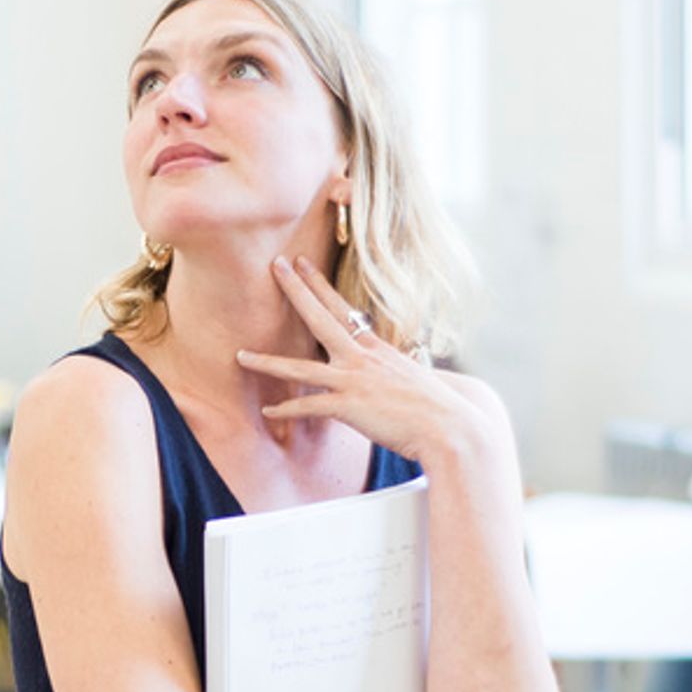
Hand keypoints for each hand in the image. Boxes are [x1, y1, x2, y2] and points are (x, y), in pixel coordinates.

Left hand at [235, 256, 490, 465]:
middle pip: (321, 317)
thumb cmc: (441, 408)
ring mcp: (354, 380)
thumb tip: (410, 370)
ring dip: (267, 361)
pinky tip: (268, 412)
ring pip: (300, 367)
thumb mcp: (419, 380)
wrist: (450, 427)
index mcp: (379, 348)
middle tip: (274, 265)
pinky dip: (286, 410)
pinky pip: (308, 406)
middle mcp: (363, 357)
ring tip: (241, 355)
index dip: (320, 286)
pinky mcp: (349, 406)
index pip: (344, 308)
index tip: (302, 264)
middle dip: (295, 289)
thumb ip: (404, 372)